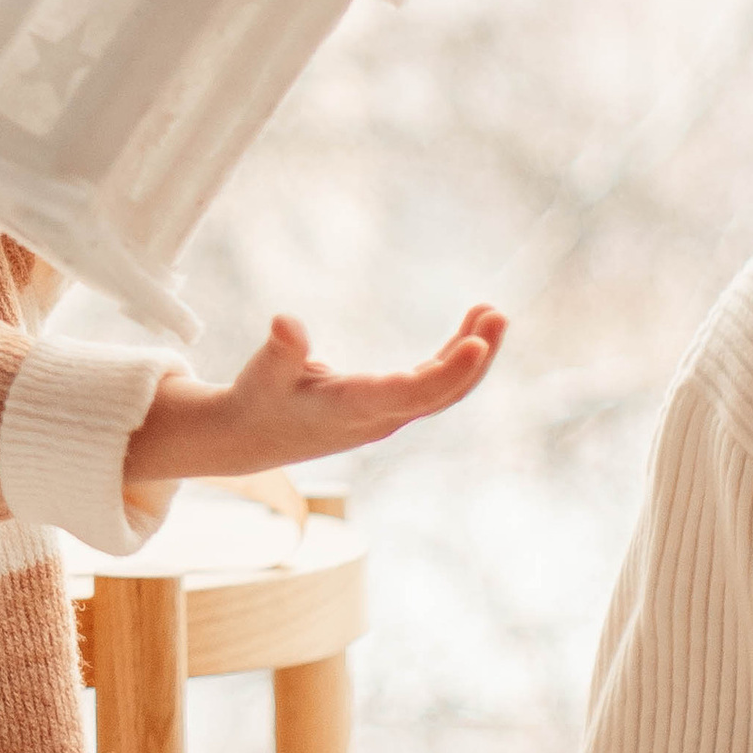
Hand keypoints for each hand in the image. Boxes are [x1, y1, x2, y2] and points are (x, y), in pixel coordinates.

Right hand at [127, 306, 503, 483]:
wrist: (255, 439)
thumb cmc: (259, 401)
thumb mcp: (262, 374)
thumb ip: (281, 351)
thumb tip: (286, 322)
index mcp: (351, 409)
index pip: (409, 394)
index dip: (447, 372)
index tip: (477, 345)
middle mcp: (378, 417)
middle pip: (442, 395)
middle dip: (475, 359)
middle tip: (497, 314)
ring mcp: (388, 416)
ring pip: (443, 392)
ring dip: (472, 356)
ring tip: (492, 313)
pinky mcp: (388, 408)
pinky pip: (433, 387)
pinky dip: (455, 361)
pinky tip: (470, 336)